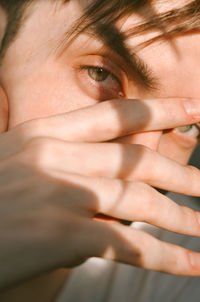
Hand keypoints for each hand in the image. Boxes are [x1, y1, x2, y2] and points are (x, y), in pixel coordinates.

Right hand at [0, 98, 199, 289]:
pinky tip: (191, 264)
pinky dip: (165, 256)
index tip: (195, 108)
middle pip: (136, 159)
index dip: (160, 109)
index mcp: (45, 133)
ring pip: (139, 200)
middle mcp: (55, 156)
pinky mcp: (61, 235)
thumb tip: (123, 166)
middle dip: (181, 173)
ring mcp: (59, 193)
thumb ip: (75, 160)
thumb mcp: (28, 164)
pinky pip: (128, 244)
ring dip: (181, 216)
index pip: (116, 115)